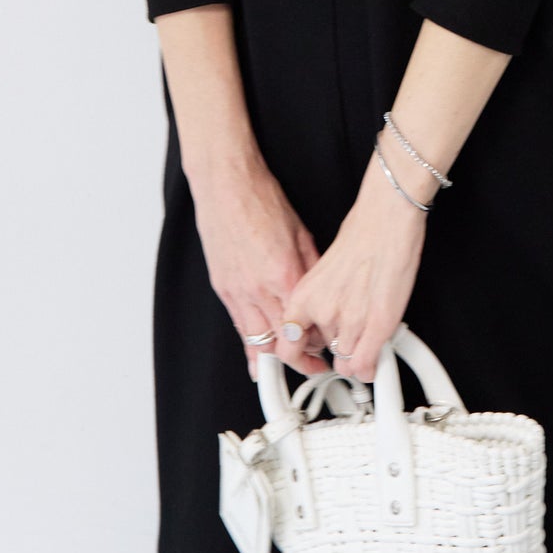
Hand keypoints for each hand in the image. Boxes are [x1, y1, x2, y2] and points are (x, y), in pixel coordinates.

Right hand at [187, 146, 331, 380]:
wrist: (227, 185)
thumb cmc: (262, 200)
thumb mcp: (302, 234)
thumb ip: (311, 268)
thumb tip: (323, 291)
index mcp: (284, 274)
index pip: (306, 324)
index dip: (320, 341)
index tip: (329, 345)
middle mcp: (259, 288)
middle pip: (282, 341)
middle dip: (301, 358)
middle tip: (315, 365)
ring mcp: (238, 290)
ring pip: (257, 341)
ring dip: (274, 359)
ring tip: (290, 367)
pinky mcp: (223, 288)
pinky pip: (238, 327)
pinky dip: (250, 346)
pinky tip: (257, 358)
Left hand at [272, 149, 428, 382]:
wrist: (385, 218)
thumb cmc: (360, 235)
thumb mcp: (323, 270)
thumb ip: (318, 300)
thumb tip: (320, 322)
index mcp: (303, 297)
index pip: (287, 347)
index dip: (300, 358)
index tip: (308, 360)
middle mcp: (322, 312)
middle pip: (325, 354)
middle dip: (337, 349)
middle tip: (350, 334)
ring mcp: (350, 321)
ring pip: (348, 362)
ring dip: (357, 355)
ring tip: (367, 333)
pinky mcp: (377, 325)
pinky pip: (366, 365)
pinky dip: (370, 366)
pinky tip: (374, 358)